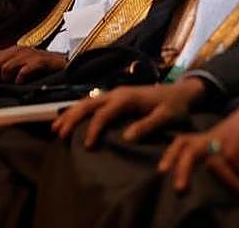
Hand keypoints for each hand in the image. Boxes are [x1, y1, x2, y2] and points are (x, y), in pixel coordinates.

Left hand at [0, 45, 66, 82]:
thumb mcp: (20, 69)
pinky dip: (20, 78)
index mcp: (13, 51)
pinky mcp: (41, 60)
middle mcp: (20, 50)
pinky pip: (24, 70)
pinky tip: (22, 82)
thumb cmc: (42, 70)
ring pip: (7, 66)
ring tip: (13, 83)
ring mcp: (30, 54)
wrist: (66, 66)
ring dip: (6, 78)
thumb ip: (5, 71)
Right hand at [51, 77, 206, 148]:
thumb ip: (147, 125)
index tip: (87, 146)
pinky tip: (71, 120)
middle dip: (72, 118)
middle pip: (88, 103)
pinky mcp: (116, 98)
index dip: (93, 129)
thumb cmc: (174, 106)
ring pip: (87, 101)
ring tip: (56, 127)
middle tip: (59, 134)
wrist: (182, 92)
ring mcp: (115, 94)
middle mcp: (117, 93)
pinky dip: (79, 110)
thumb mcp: (165, 117)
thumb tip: (126, 138)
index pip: (103, 113)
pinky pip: (93, 103)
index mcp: (127, 98)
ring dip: (71, 113)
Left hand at [158, 91, 238, 194]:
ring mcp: (228, 132)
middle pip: (188, 148)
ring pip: (215, 156)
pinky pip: (232, 154)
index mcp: (209, 137)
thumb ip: (225, 160)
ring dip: (226, 177)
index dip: (171, 155)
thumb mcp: (234, 146)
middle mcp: (215, 134)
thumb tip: (224, 177)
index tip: (162, 171)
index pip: (183, 141)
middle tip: (180, 190)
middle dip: (182, 169)